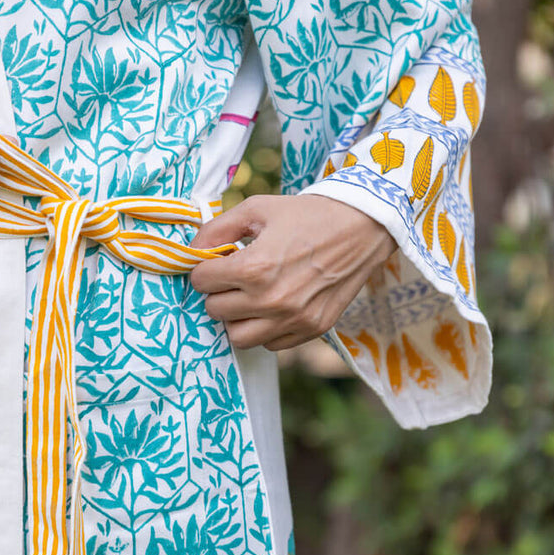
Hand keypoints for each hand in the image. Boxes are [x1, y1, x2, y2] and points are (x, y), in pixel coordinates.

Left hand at [190, 193, 397, 350]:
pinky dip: (265, 330)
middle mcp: (271, 300)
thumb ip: (217, 229)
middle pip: (215, 311)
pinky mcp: (311, 330)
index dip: (206, 268)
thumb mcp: (257, 209)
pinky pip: (270, 345)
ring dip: (237, 318)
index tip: (219, 262)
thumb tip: (192, 251)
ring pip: (238, 338)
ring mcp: (292, 320)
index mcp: (254, 268)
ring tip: (249, 298)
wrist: (361, 227)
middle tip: (233, 279)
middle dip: (219, 292)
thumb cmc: (307, 214)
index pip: (201, 282)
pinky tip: (274, 307)